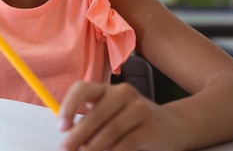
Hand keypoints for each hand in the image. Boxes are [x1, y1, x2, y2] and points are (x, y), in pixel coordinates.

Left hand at [58, 81, 184, 150]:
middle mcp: (122, 93)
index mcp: (106, 89)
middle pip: (95, 114)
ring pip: (110, 131)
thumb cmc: (131, 121)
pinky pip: (126, 143)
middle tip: (66, 149)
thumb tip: (69, 139)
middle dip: (77, 136)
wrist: (171, 125)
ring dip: (94, 147)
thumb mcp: (109, 116)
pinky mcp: (151, 126)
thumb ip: (90, 124)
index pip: (82, 89)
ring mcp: (139, 108)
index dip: (68, 106)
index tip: (61, 126)